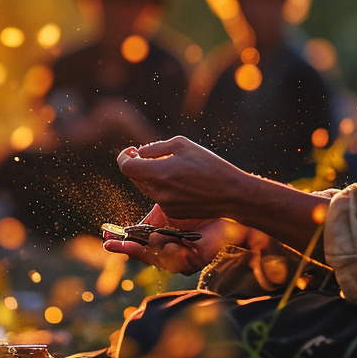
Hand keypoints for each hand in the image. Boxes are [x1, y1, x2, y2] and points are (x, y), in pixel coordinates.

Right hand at [102, 205, 247, 274]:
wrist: (224, 204)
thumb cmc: (195, 206)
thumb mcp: (165, 210)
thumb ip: (147, 220)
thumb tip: (122, 226)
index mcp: (159, 240)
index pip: (137, 246)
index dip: (122, 245)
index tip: (106, 242)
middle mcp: (169, 252)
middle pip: (146, 257)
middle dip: (132, 252)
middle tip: (118, 245)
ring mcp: (183, 258)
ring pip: (162, 261)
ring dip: (155, 250)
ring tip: (153, 237)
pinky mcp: (198, 260)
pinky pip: (182, 263)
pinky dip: (175, 255)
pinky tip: (171, 244)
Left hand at [116, 136, 243, 221]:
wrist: (232, 194)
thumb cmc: (209, 165)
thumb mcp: (182, 145)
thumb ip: (155, 147)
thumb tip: (139, 153)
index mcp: (158, 172)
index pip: (126, 166)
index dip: (124, 156)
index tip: (130, 151)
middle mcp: (158, 192)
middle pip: (135, 177)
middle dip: (137, 165)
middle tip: (145, 155)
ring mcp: (165, 205)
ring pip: (146, 188)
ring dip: (150, 176)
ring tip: (168, 166)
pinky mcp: (173, 213)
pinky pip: (159, 197)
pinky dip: (163, 187)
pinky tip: (181, 181)